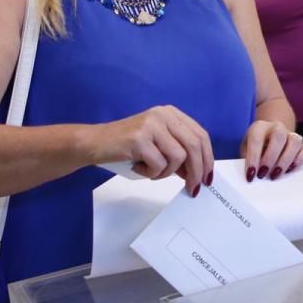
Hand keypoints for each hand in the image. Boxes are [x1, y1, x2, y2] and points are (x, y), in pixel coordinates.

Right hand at [93, 106, 213, 194]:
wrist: (94, 143)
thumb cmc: (127, 147)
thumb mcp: (158, 145)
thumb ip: (178, 154)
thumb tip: (199, 174)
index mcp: (171, 113)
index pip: (200, 136)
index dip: (208, 159)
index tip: (207, 178)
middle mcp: (163, 115)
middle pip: (194, 146)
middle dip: (196, 172)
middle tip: (193, 189)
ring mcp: (151, 125)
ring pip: (178, 157)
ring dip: (166, 173)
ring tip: (150, 171)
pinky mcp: (139, 138)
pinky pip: (159, 165)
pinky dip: (151, 173)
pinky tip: (138, 167)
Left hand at [242, 120, 302, 181]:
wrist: (269, 138)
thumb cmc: (256, 148)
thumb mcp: (246, 151)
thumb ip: (248, 160)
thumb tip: (252, 174)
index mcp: (259, 127)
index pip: (256, 139)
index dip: (253, 158)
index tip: (251, 175)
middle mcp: (276, 127)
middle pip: (279, 136)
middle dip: (271, 157)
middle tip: (263, 174)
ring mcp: (291, 134)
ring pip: (295, 141)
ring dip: (286, 160)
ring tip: (277, 174)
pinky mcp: (302, 143)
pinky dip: (300, 160)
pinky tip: (291, 169)